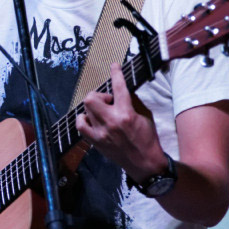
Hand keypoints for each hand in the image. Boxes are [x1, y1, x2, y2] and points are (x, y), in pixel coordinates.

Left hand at [76, 63, 166, 181]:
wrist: (144, 163)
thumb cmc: (147, 139)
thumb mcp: (145, 117)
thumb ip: (132, 103)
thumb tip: (122, 91)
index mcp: (126, 114)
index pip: (119, 88)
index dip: (116, 73)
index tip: (114, 65)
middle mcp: (111, 122)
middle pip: (91, 98)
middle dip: (99, 95)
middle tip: (108, 101)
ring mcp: (101, 133)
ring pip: (85, 111)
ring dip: (92, 107)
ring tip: (102, 112)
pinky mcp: (95, 142)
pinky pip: (81, 126)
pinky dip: (84, 120)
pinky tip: (92, 120)